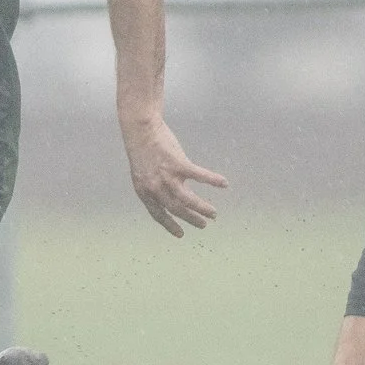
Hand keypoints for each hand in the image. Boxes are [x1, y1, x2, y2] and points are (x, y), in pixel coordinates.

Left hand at [121, 117, 227, 236]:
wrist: (140, 129)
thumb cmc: (141, 149)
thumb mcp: (141, 173)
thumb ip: (153, 186)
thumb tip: (167, 194)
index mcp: (144, 192)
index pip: (158, 214)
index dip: (169, 225)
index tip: (181, 234)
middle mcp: (155, 188)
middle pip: (176, 209)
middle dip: (191, 219)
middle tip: (204, 224)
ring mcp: (167, 176)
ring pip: (188, 200)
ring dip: (202, 208)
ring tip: (213, 213)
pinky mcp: (178, 164)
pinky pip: (199, 175)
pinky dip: (212, 180)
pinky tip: (224, 184)